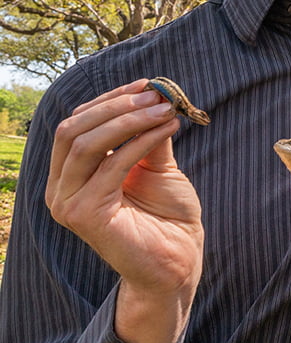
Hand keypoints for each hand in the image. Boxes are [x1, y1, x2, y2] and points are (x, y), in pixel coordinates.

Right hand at [45, 79, 204, 342]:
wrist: (178, 259)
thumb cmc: (167, 214)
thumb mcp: (156, 165)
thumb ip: (147, 134)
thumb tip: (154, 94)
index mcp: (70, 173)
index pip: (77, 123)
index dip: (110, 98)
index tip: (147, 83)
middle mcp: (60, 188)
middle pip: (73, 128)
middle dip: (116, 104)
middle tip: (156, 93)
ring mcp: (66, 203)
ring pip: (86, 143)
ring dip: (129, 119)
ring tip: (164, 109)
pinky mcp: (83, 215)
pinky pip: (112, 166)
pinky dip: (141, 141)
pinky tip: (168, 129)